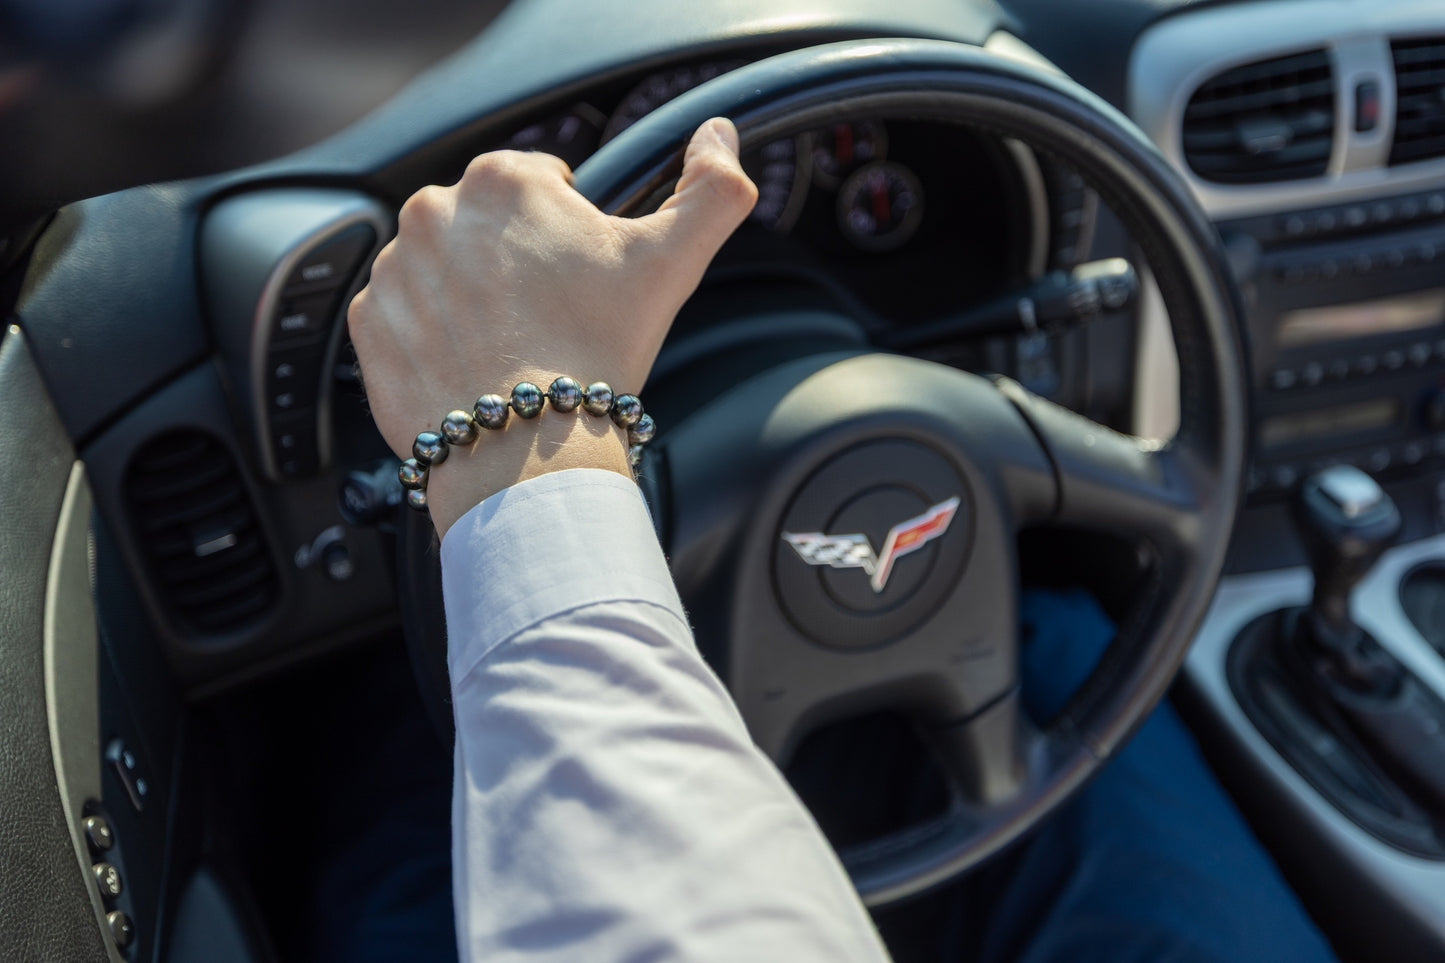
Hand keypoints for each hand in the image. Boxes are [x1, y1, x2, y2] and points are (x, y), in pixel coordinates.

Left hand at [349, 117, 756, 537]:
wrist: (526, 450)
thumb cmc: (598, 351)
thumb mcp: (671, 261)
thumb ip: (712, 191)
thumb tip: (719, 136)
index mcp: (504, 178)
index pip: (545, 186)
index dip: (574, 234)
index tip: (582, 281)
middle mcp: (434, 209)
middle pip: (491, 227)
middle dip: (519, 263)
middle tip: (553, 322)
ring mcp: (394, 267)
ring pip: (447, 270)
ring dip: (475, 298)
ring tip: (513, 349)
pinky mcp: (369, 322)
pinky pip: (407, 316)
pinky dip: (436, 337)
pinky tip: (475, 367)